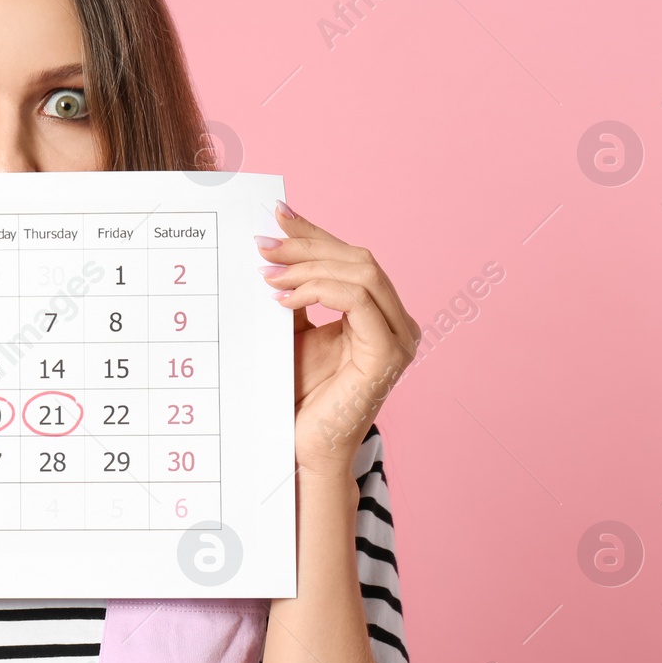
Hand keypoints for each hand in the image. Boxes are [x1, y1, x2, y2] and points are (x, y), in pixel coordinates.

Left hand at [255, 202, 420, 474]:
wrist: (300, 447)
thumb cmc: (297, 396)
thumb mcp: (291, 331)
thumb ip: (293, 293)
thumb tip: (271, 247)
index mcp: (378, 313)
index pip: (350, 259)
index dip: (315, 234)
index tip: (276, 215)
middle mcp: (396, 322)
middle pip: (358, 258)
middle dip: (307, 246)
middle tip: (263, 245)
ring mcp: (398, 337)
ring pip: (362, 272)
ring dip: (309, 267)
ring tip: (268, 276)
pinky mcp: (389, 353)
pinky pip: (360, 300)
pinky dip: (320, 290)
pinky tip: (285, 300)